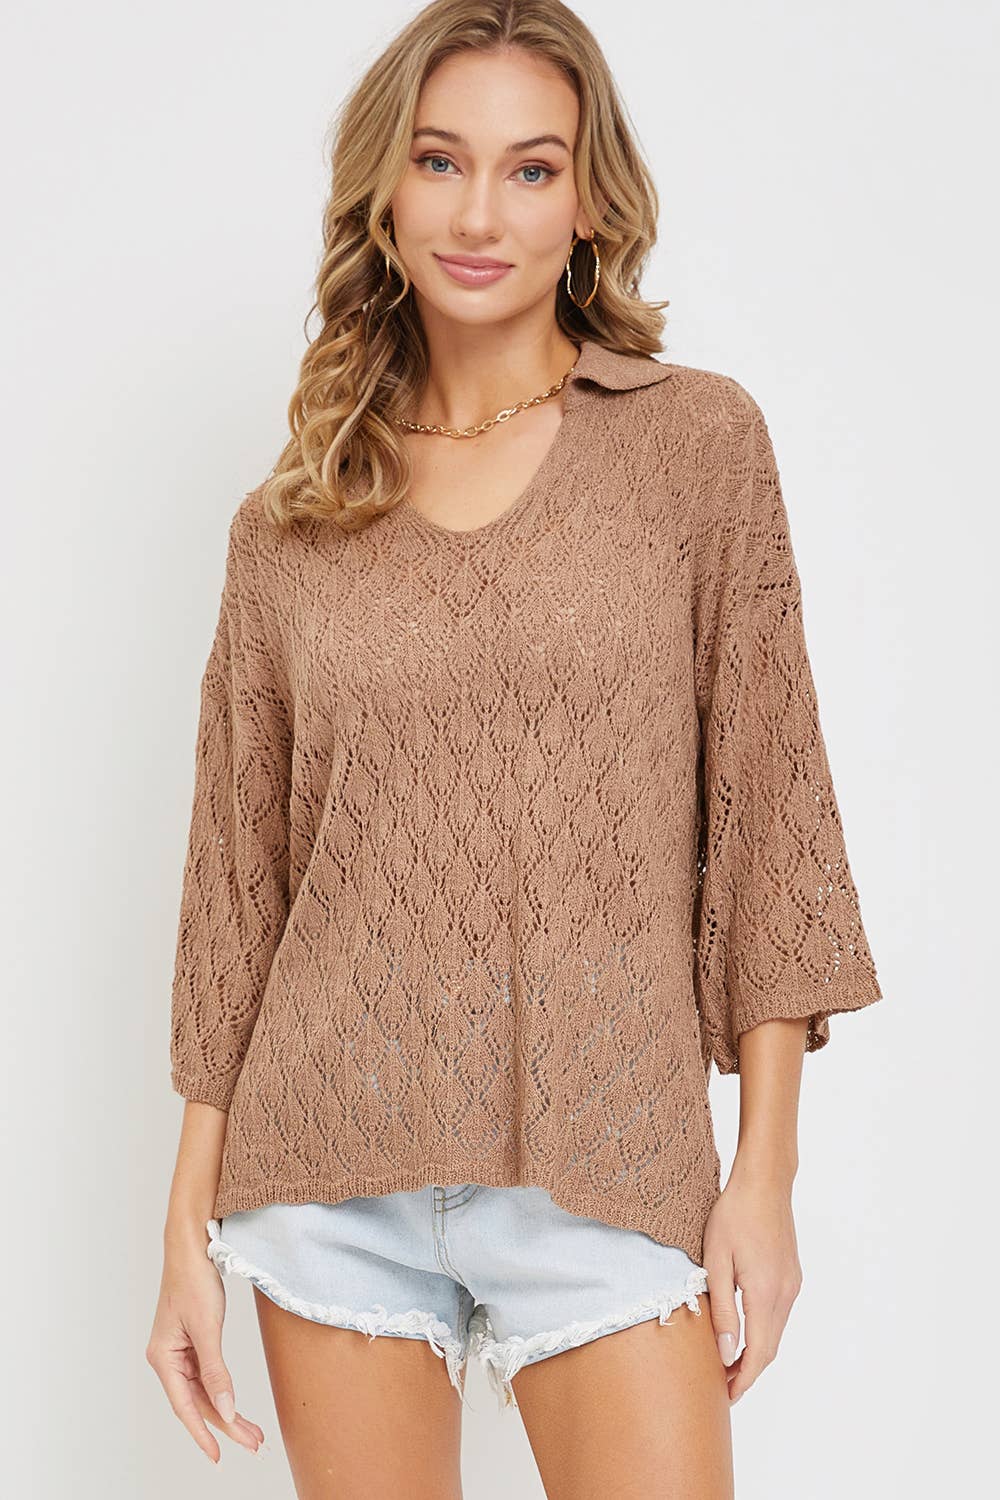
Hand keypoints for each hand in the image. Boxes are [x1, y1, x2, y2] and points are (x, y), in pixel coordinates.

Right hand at [146, 1224, 264, 1463]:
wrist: (191, 1245)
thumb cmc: (193, 1279)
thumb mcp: (207, 1327)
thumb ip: (216, 1371)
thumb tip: (225, 1408)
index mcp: (163, 1357)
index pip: (185, 1406)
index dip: (202, 1433)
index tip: (219, 1456)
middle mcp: (168, 1358)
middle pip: (198, 1401)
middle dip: (226, 1424)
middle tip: (253, 1443)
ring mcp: (180, 1350)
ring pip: (204, 1390)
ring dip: (227, 1410)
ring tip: (253, 1431)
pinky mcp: (192, 1340)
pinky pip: (207, 1374)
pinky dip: (223, 1389)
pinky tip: (235, 1404)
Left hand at [702, 1167, 802, 1404]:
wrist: (764, 1182)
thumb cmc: (733, 1215)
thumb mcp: (716, 1261)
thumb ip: (722, 1310)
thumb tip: (726, 1354)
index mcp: (765, 1293)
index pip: (758, 1353)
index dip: (743, 1380)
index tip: (725, 1398)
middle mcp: (785, 1294)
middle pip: (770, 1348)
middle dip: (747, 1371)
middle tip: (720, 1386)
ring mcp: (792, 1284)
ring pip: (775, 1332)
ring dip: (755, 1351)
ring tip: (726, 1362)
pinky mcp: (791, 1275)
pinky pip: (778, 1314)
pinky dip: (762, 1331)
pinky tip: (743, 1330)